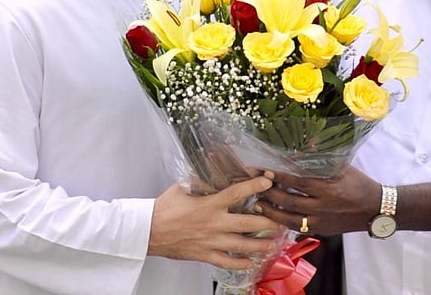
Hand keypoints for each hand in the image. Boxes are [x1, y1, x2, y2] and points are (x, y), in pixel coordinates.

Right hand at [149, 176, 284, 268]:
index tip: (268, 180)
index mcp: (209, 204)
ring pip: (243, 245)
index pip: (237, 192)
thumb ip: (200, 180)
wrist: (148, 231)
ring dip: (262, 244)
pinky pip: (228, 262)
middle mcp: (214, 223)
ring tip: (275, 243)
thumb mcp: (183, 187)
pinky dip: (242, 263)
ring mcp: (211, 241)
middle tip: (283, 220)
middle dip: (269, 222)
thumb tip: (212, 167)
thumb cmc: (164, 208)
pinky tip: (253, 262)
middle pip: (248, 223)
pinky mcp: (205, 255)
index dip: (255, 185)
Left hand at [254, 166, 379, 235]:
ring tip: (258, 205)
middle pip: (289, 202)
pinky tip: (274, 218)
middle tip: (256, 186)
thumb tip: (301, 147)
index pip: (297, 182)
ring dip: (272, 213)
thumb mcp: (342, 167)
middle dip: (270, 194)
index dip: (279, 177)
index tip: (265, 171)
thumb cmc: (359, 184)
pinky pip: (299, 229)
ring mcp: (322, 222)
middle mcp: (323, 207)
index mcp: (327, 189)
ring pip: (290, 220)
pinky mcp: (322, 231)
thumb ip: (320, 159)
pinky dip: (284, 224)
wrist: (375, 209)